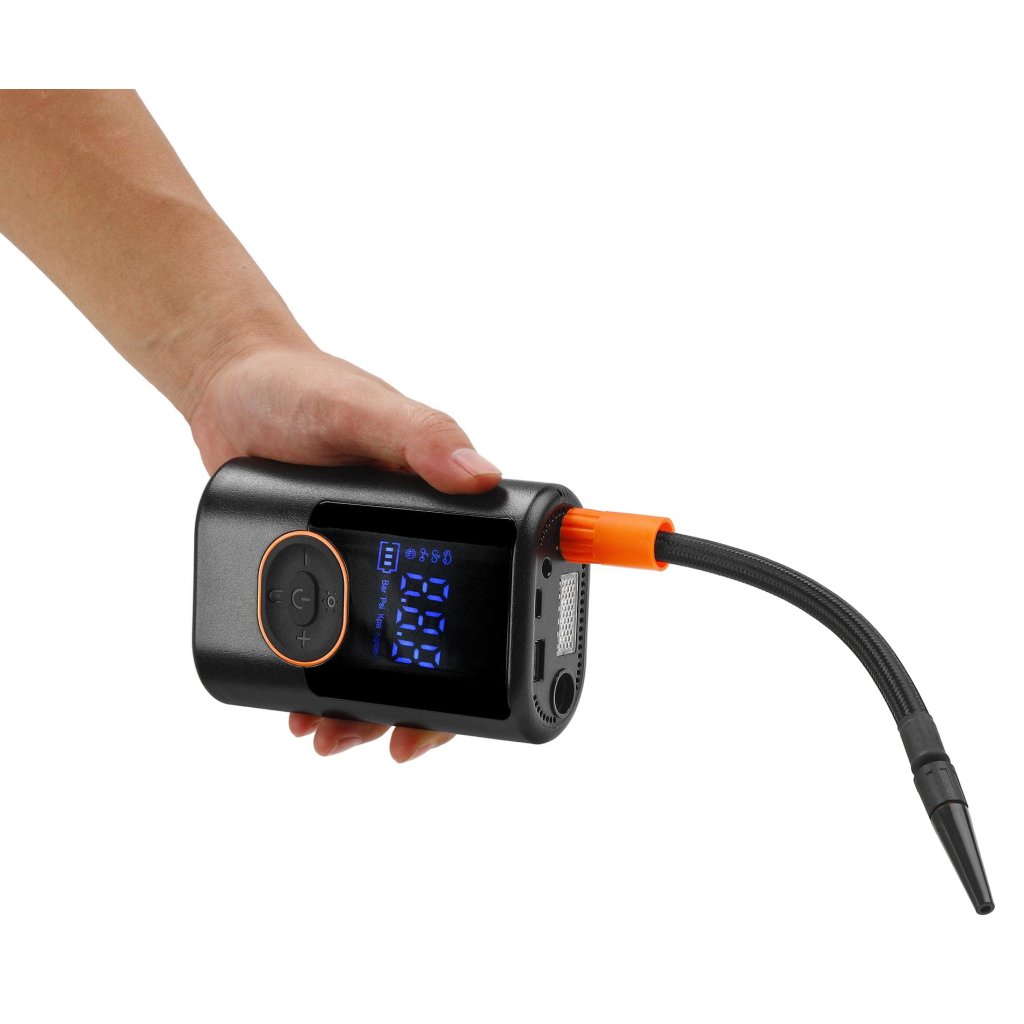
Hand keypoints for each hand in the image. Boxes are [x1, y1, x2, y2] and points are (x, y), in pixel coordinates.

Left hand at [189, 334, 501, 761]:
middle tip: (391, 743)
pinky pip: (324, 646)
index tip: (469, 706)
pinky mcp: (312, 576)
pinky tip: (298, 710)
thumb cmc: (305, 388)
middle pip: (431, 648)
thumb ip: (419, 437)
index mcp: (443, 513)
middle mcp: (409, 548)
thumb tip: (479, 475)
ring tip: (328, 736)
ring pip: (375, 661)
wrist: (229, 392)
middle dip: (416, 707)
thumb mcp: (364, 409)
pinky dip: (316, 688)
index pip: (485, 593)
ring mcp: (358, 568)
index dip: (486, 660)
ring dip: (361, 710)